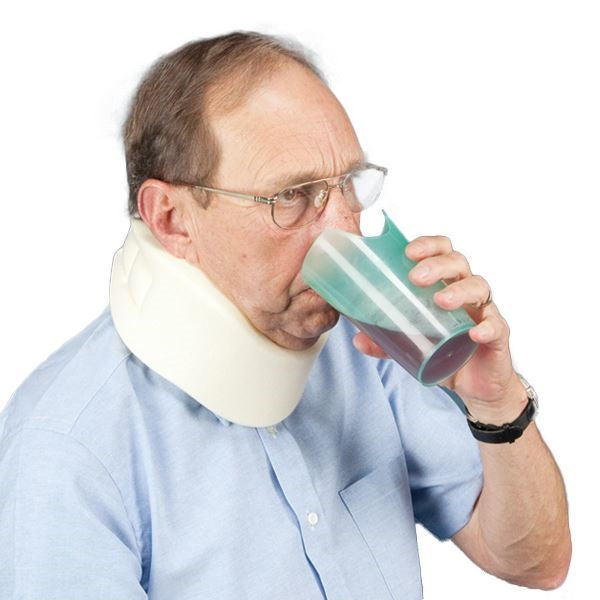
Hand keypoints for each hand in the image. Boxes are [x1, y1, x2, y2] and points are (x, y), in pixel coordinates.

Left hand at [353, 235, 526, 421]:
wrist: (475, 385)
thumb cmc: (446, 352)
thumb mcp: (411, 345)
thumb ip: (386, 342)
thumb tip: (358, 338)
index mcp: (445, 284)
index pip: (441, 251)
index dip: (428, 245)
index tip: (408, 252)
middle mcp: (466, 291)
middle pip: (458, 263)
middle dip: (437, 265)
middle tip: (415, 278)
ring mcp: (483, 310)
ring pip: (478, 287)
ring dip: (459, 291)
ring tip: (440, 301)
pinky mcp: (497, 335)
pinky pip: (496, 325)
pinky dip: (487, 326)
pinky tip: (474, 332)